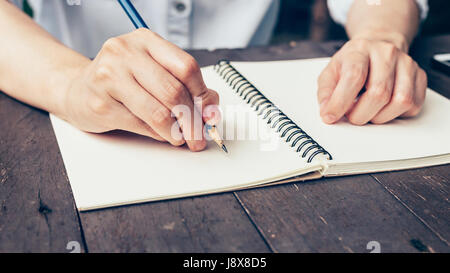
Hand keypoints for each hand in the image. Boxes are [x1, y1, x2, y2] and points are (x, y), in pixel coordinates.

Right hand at [60, 28, 219, 150]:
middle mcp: (125, 53)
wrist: (78, 90)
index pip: (186, 67)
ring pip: (159, 112)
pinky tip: (160, 133)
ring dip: (176, 132)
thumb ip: (184, 86)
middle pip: (174, 91)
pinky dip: (158, 134)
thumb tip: (210, 109)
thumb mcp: (154, 72)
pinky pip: (141, 125)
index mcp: (145, 40)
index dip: (203, 95)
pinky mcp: (101, 103)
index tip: (210, 113)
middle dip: (192, 121)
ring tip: (181, 137)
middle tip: (199, 136)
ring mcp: (109, 76)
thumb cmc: (122, 80)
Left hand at [317, 36, 426, 124]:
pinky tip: (384, 107)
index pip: (354, 77)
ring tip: (368, 111)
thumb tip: (327, 112)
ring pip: (400, 101)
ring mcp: (406, 63)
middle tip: (352, 116)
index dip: (341, 101)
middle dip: (361, 114)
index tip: (331, 116)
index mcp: (359, 50)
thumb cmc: (353, 62)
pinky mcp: (420, 76)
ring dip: (380, 116)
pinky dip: (395, 114)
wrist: (378, 45)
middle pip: (378, 93)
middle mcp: (386, 53)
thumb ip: (326, 93)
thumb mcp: (331, 72)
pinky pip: (413, 105)